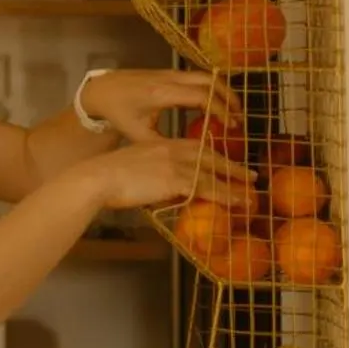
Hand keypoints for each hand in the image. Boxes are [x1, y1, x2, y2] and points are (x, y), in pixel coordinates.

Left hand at [80, 68, 240, 144]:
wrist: (100, 90)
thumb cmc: (119, 113)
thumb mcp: (140, 135)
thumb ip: (166, 145)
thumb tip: (189, 160)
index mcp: (163, 93)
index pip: (202, 97)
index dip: (220, 110)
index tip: (231, 126)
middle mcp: (169, 78)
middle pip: (210, 80)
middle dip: (229, 98)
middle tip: (239, 118)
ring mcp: (169, 72)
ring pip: (206, 75)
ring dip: (222, 90)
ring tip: (233, 111)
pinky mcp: (169, 72)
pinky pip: (197, 76)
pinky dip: (211, 87)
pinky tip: (215, 104)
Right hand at [88, 135, 255, 216]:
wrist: (97, 178)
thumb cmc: (107, 178)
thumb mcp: (133, 169)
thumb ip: (151, 175)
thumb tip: (161, 190)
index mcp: (162, 145)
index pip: (195, 148)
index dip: (214, 157)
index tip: (226, 163)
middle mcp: (173, 150)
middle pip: (211, 157)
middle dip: (232, 168)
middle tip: (250, 176)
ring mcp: (176, 164)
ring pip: (214, 173)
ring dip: (236, 184)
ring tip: (251, 195)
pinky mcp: (176, 179)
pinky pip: (209, 188)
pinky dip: (227, 195)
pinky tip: (238, 202)